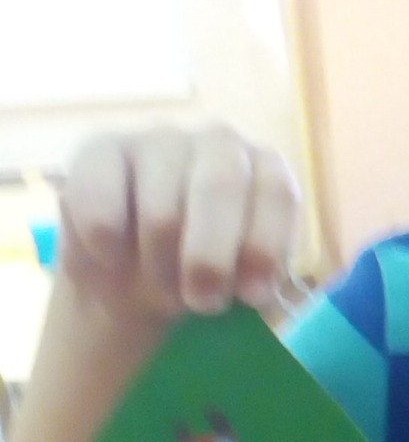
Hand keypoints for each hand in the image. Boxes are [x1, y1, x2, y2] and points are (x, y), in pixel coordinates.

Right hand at [58, 127, 300, 320]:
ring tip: (160, 288)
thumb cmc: (198, 275)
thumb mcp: (239, 281)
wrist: (129, 277)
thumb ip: (257, 279)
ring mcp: (156, 140)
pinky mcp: (99, 151)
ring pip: (161, 210)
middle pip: (221, 186)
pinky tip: (113, 259)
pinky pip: (103, 210)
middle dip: (210, 258)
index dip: (265, 247)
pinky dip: (109, 251)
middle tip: (203, 302)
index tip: (252, 296)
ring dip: (159, 267)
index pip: (276, 191)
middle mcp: (216, 142)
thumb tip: (261, 294)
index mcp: (263, 168)